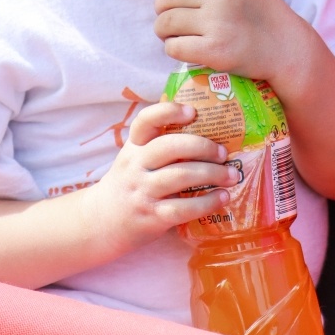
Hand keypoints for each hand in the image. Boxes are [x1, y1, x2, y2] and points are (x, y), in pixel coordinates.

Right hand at [87, 100, 241, 251]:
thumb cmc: (129, 184)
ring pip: (180, 176)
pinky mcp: (152, 216)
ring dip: (212, 174)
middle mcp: (136, 165)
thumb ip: (160, 146)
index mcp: (134, 147)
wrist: (101, 222)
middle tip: (224, 152)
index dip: (168, 112)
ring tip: (232, 176)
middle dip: (202, 147)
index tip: (192, 111)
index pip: (145, 120)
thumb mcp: (135, 159)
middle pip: (169, 147)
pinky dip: (207, 202)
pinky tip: (223, 198)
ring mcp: (143, 191)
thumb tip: (209, 133)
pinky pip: (183, 208)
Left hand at [154, 0, 298, 79]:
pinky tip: (182, 49)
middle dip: (161, 8)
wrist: (287, 49)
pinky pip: (174, 47)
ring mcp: (217, 24)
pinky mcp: (214, 51)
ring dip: (163, 30)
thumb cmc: (265, 17)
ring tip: (172, 35)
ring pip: (166, 22)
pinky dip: (172, 49)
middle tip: (168, 19)